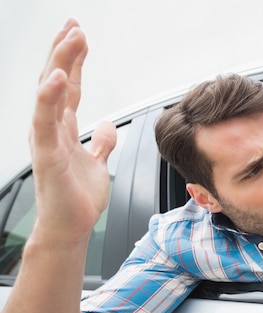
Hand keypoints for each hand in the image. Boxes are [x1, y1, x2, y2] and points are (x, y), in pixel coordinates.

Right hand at [30, 19, 115, 244]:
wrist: (71, 228)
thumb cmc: (79, 198)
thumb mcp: (98, 163)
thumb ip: (101, 142)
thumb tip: (107, 124)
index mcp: (63, 128)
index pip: (70, 86)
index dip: (74, 60)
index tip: (80, 34)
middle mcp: (52, 129)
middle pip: (58, 82)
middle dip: (65, 51)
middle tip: (74, 25)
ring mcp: (47, 140)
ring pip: (50, 94)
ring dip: (61, 63)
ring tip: (72, 37)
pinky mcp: (47, 156)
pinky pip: (46, 123)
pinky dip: (49, 99)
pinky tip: (59, 78)